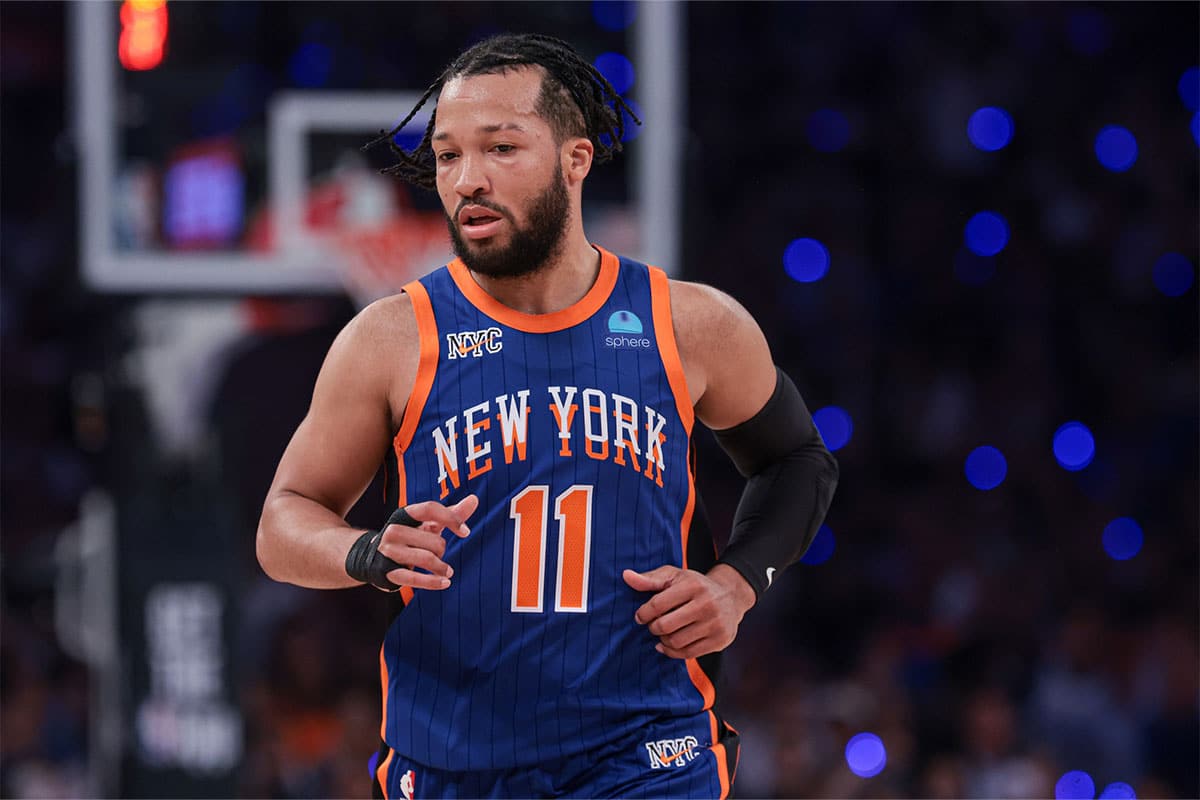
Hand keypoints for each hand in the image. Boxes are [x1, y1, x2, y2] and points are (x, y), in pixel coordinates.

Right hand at [375, 495, 478, 590]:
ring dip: (441, 568)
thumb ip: (451, 514)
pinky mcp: (387, 571)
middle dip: (442, 550)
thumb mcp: (427, 524)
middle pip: (434, 540)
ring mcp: (389, 551)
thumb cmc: (409, 537)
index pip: (430, 509)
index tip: (465, 532)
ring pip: (426, 559)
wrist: (372, 557)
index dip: (451, 519)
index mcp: (404, 514)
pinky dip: (433, 582)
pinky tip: (445, 583)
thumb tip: (475, 499)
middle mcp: (394, 529)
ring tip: (447, 571)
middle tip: (439, 554)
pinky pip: (414, 579)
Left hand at [621, 564, 755, 658]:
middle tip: (653, 624)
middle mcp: (707, 604)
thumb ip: (649, 579)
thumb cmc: (696, 586)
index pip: (657, 604)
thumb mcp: (674, 576)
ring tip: (664, 632)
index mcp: (693, 586)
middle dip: (653, 627)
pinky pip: (688, 653)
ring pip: (676, 641)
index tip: (640, 616)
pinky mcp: (720, 640)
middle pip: (665, 626)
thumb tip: (626, 576)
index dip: (643, 613)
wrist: (731, 597)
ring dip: (663, 639)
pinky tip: (668, 644)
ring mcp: (715, 624)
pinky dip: (673, 651)